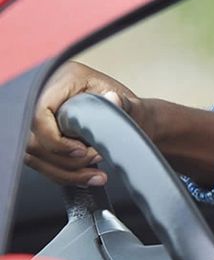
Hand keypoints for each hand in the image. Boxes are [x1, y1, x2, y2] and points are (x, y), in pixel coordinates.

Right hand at [24, 61, 142, 186]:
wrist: (133, 121)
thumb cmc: (129, 109)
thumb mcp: (130, 103)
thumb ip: (124, 104)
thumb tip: (113, 99)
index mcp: (62, 81)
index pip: (39, 114)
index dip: (56, 139)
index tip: (82, 150)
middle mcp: (45, 99)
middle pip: (34, 140)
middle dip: (66, 160)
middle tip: (96, 159)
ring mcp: (40, 120)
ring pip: (35, 156)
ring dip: (66, 172)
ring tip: (96, 175)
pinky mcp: (42, 139)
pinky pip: (42, 163)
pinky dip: (64, 175)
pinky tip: (86, 178)